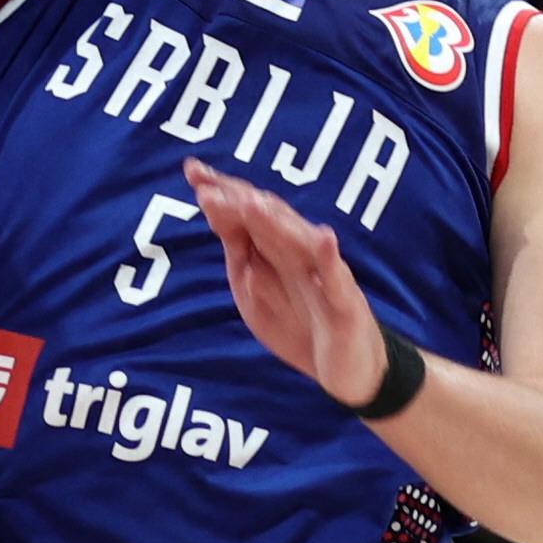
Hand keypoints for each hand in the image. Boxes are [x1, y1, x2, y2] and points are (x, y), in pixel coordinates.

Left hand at [185, 162, 389, 408]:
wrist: (350, 371)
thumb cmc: (300, 324)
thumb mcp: (256, 291)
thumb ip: (239, 251)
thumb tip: (212, 208)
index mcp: (278, 250)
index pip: (248, 212)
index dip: (222, 191)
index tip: (192, 171)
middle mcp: (301, 255)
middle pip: (271, 218)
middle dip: (240, 201)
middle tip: (207, 187)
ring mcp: (324, 276)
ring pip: (299, 243)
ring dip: (277, 222)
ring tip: (253, 202)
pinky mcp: (345, 305)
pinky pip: (338, 280)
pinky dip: (330, 258)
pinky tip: (325, 237)